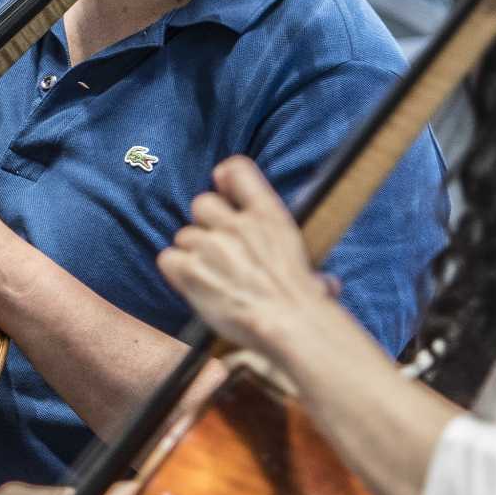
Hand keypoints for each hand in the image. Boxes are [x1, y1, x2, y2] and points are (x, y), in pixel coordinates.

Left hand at [157, 157, 326, 354]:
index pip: (236, 169)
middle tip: (218, 249)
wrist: (289, 325)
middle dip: (206, 224)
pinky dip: (176, 270)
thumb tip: (327, 284)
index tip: (226, 194)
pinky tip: (192, 283)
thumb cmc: (305, 302)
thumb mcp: (311, 267)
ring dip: (193, 252)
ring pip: (184, 235)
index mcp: (268, 214)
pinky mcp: (190, 270)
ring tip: (210, 275)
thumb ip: (307, 264)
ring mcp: (211, 245)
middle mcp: (236, 223)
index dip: (226, 179)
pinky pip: (168, 257)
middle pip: (201, 203)